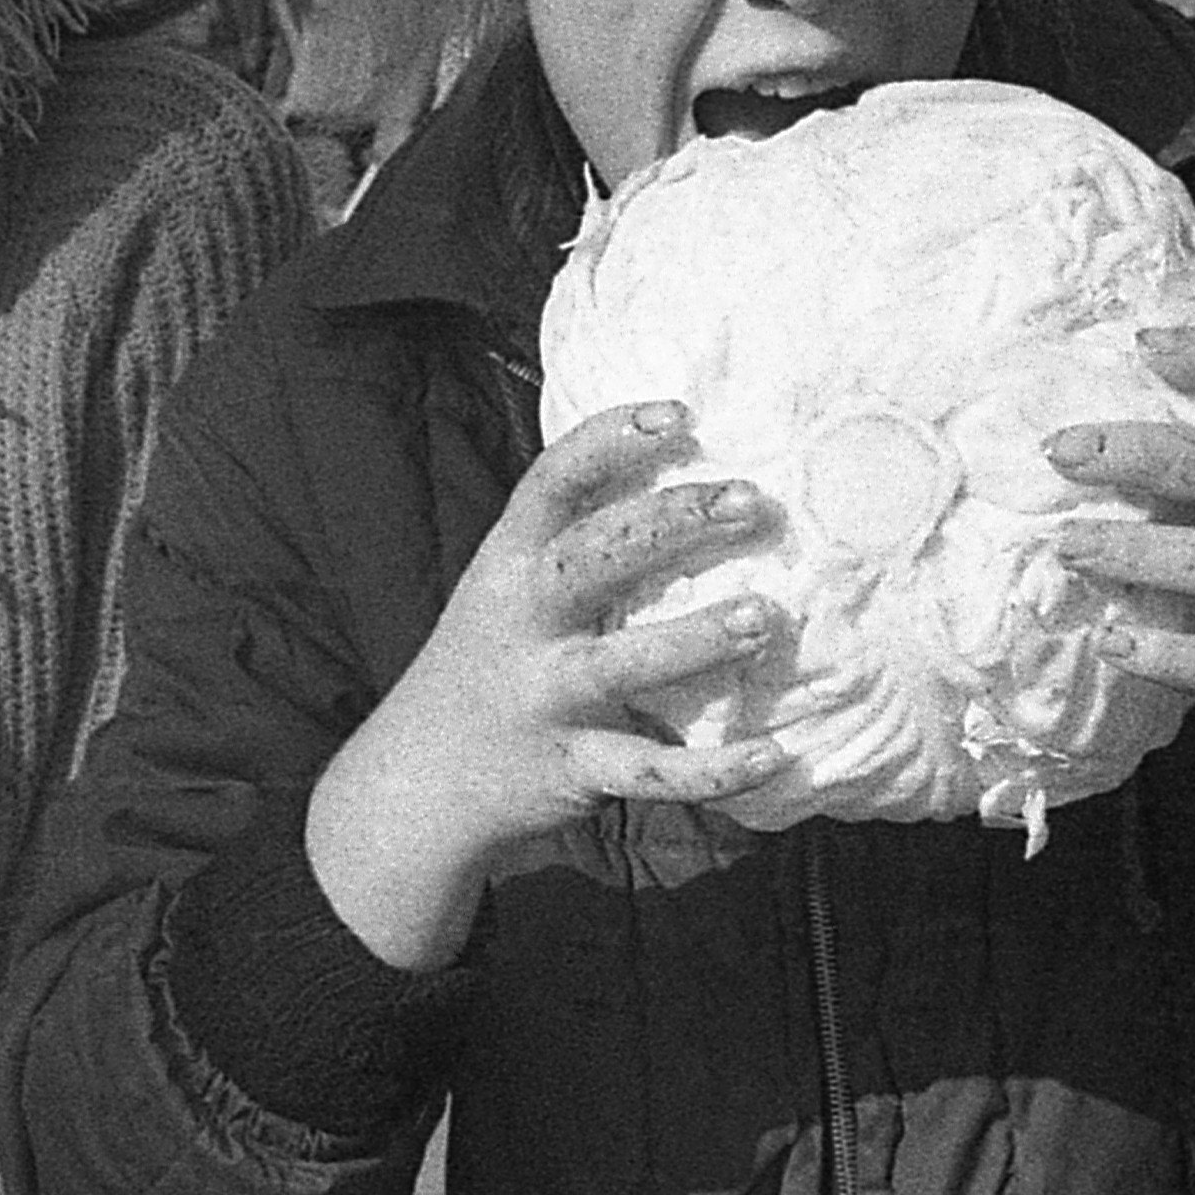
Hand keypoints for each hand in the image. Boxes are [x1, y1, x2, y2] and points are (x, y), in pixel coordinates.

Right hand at [306, 399, 787, 968]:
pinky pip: (649, 770)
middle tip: (749, 499)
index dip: (612, 440)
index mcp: (509, 565)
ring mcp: (545, 697)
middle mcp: (522, 622)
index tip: (681, 413)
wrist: (420, 781)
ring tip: (765, 617)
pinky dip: (713, 769)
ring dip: (695, 639)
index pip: (553, 482)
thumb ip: (573, 543)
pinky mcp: (571, 767)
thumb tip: (684, 480)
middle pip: (592, 558)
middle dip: (670, 523)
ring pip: (620, 665)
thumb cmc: (492, 665)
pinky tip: (775, 753)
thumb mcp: (507, 590)